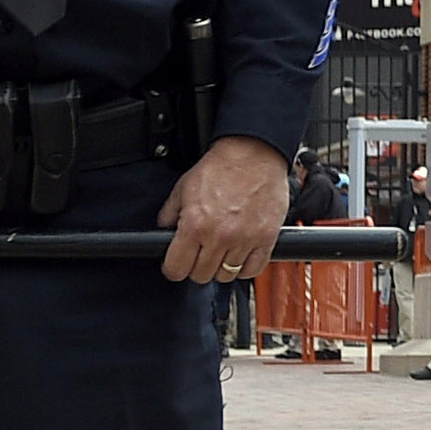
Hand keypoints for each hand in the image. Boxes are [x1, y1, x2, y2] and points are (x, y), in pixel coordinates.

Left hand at [158, 135, 288, 284]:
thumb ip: (170, 212)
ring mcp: (244, 240)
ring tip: (222, 250)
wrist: (254, 154)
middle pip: (200, 276)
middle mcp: (219, 236)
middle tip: (201, 251)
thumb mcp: (185, 186)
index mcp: (195, 224)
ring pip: (226, 276)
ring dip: (221, 267)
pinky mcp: (266, 240)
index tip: (177, 262)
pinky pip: (252, 270)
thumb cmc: (223, 166)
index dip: (173, 267)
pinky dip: (245, 267)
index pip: (176, 269)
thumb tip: (164, 229)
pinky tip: (240, 254)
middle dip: (196, 266)